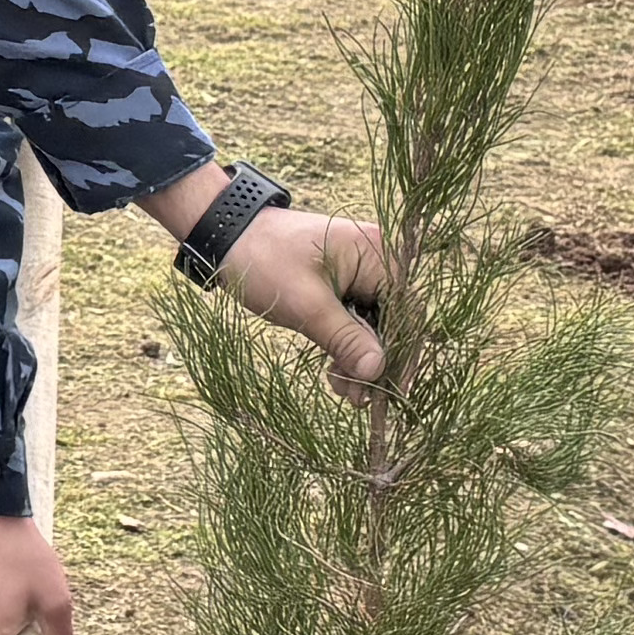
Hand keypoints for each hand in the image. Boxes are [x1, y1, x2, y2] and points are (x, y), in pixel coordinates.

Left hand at [215, 204, 391, 384]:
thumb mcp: (306, 305)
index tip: (389, 392)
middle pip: (394, 321)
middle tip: (358, 399)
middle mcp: (378, 259)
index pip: (406, 312)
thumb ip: (345, 338)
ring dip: (360, 360)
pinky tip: (336, 374)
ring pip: (375, 326)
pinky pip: (358, 321)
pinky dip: (347, 347)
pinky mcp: (345, 284)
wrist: (227, 235)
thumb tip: (379, 370)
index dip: (402, 354)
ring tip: (342, 390)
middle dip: (375, 362)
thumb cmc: (265, 260)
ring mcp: (362, 272)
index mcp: (377, 253)